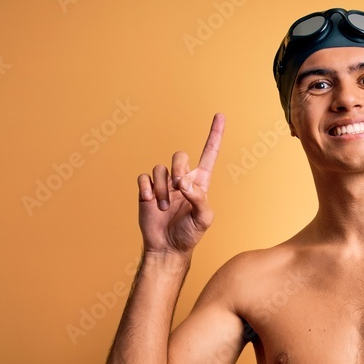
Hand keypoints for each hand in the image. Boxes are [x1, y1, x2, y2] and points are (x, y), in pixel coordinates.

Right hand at [137, 113, 224, 255]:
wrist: (168, 247)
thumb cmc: (190, 234)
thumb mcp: (203, 218)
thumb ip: (198, 198)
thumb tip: (183, 182)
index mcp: (200, 183)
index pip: (209, 154)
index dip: (215, 135)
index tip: (220, 115)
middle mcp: (182, 179)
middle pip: (180, 156)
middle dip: (178, 169)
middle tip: (179, 188)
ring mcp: (164, 184)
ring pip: (160, 169)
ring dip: (163, 189)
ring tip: (166, 208)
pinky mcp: (147, 191)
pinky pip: (144, 178)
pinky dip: (147, 189)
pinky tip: (152, 202)